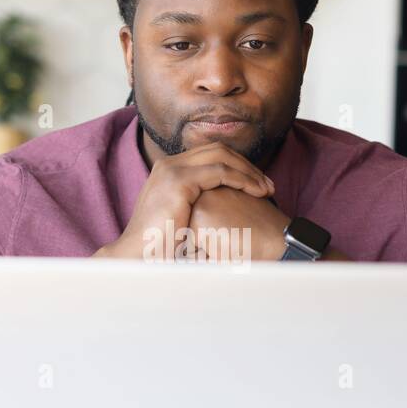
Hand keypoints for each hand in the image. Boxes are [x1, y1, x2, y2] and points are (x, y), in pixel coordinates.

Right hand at [94, 143, 273, 259]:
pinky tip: (256, 191)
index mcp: (169, 171)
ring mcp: (172, 170)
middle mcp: (169, 164)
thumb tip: (224, 208)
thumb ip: (198, 205)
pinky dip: (242, 179)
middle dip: (247, 165)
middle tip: (268, 185)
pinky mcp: (178, 181)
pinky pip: (220, 172)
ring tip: (267, 189)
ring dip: (249, 171)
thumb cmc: (160, 246)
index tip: (258, 184)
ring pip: (222, 157)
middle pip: (218, 150)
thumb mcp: (182, 219)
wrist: (138, 257)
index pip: (210, 155)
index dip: (237, 165)